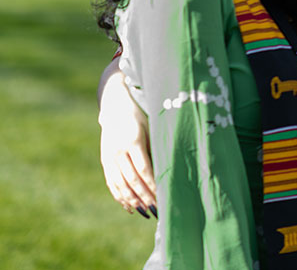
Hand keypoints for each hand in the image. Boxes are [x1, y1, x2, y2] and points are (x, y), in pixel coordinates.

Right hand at [98, 59, 156, 215]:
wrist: (115, 103)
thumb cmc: (141, 113)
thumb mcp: (151, 124)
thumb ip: (157, 143)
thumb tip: (172, 163)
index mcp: (133, 139)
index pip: (144, 168)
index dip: (153, 184)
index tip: (164, 194)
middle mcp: (119, 149)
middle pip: (132, 179)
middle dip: (145, 196)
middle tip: (157, 209)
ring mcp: (109, 156)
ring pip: (120, 184)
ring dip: (132, 200)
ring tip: (145, 211)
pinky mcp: (104, 160)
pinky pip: (111, 182)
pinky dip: (119, 196)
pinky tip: (128, 206)